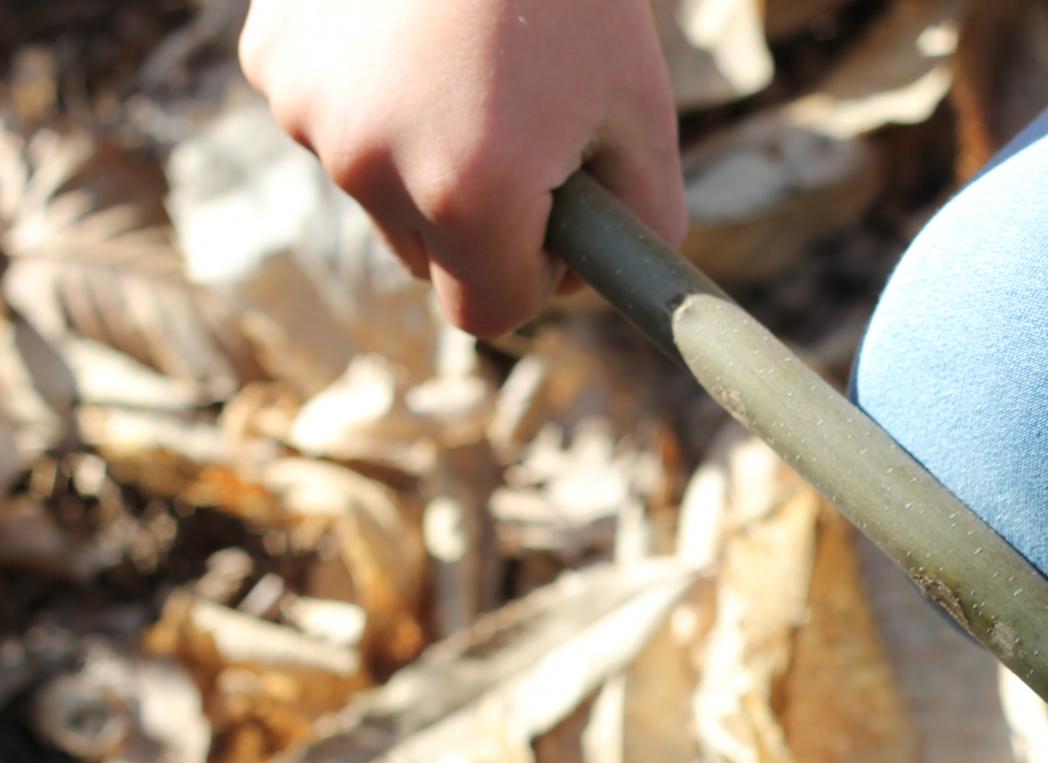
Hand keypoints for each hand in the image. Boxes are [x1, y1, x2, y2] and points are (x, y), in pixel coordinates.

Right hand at [240, 0, 687, 337]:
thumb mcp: (640, 112)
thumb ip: (641, 223)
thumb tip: (599, 281)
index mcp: (471, 195)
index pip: (487, 313)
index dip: (530, 275)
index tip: (555, 222)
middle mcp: (373, 168)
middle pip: (428, 257)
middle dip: (476, 218)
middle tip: (521, 126)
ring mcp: (309, 113)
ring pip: (378, 189)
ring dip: (419, 153)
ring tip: (465, 61)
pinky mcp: (270, 61)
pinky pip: (332, 120)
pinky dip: (370, 94)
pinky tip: (408, 28)